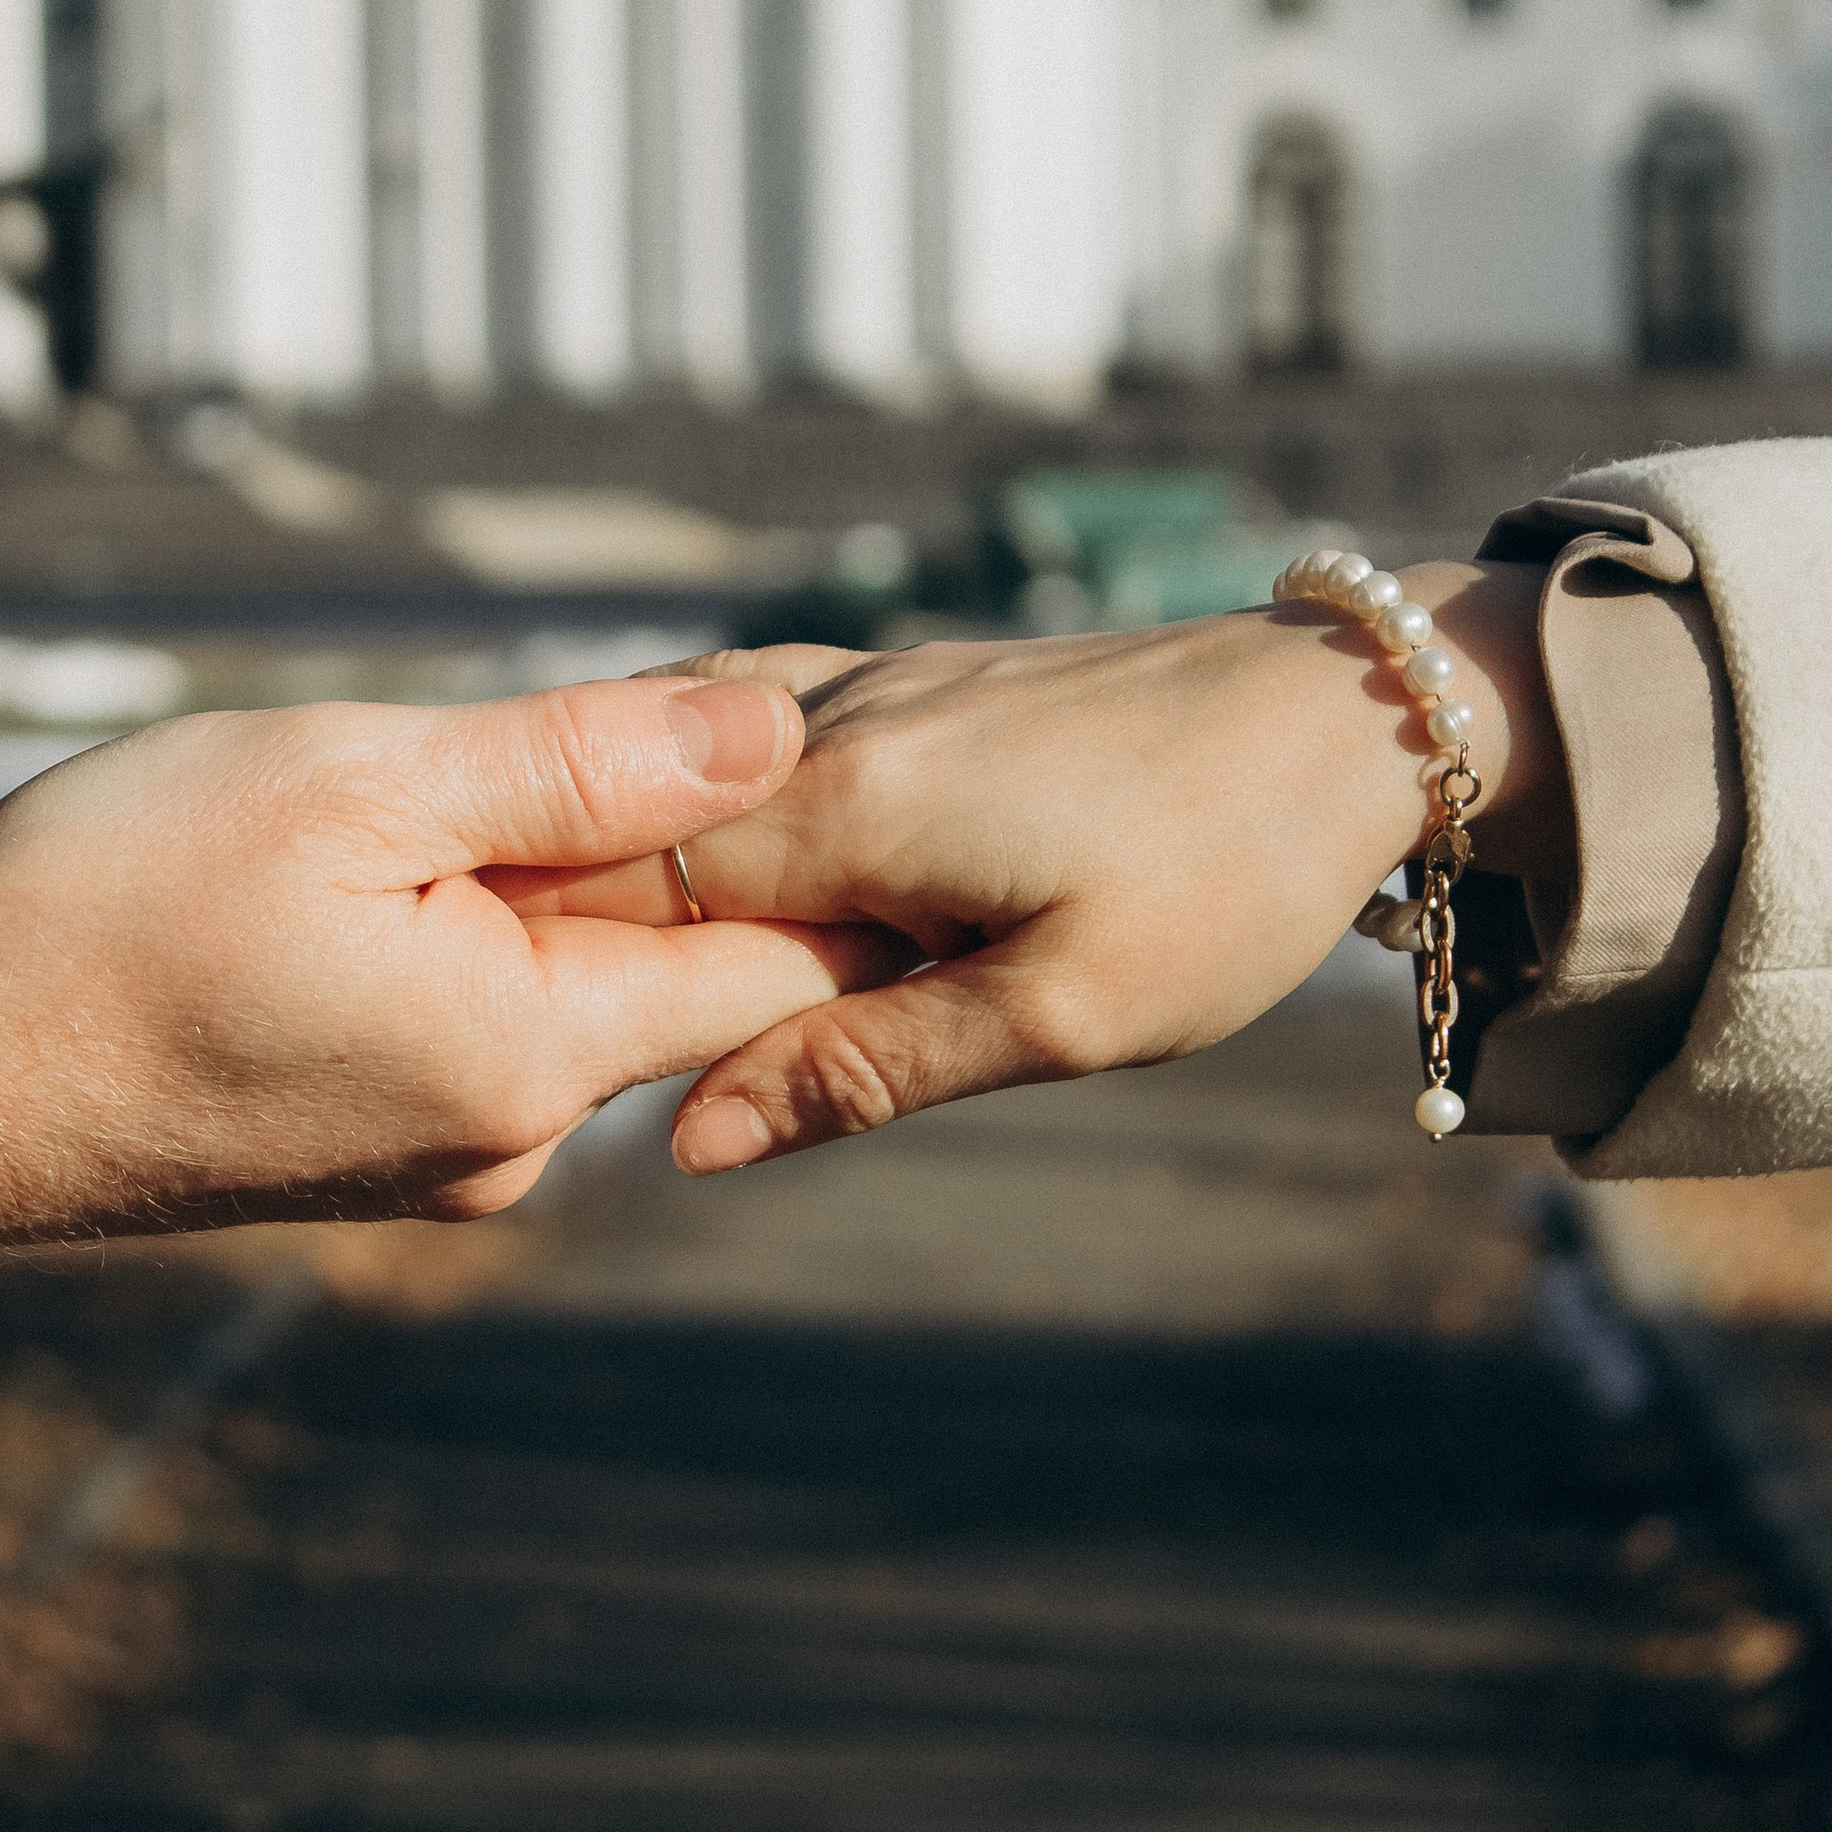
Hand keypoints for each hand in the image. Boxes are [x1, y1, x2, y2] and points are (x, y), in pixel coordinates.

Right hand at [0, 676, 894, 1281]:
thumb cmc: (99, 912)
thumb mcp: (347, 782)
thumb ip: (573, 762)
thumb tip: (773, 732)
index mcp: (530, 1046)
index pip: (777, 955)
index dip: (831, 840)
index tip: (865, 734)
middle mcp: (513, 1136)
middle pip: (682, 967)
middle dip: (684, 839)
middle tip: (659, 705)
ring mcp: (441, 1159)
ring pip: (574, 986)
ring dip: (559, 878)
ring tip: (467, 777)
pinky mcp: (371, 1155)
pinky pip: (485, 1023)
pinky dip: (476, 933)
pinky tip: (382, 868)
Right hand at [490, 563, 1565, 1171]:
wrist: (1358, 711)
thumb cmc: (1227, 877)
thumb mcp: (1064, 1014)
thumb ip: (864, 1069)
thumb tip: (686, 1142)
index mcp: (842, 812)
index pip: (619, 894)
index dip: (542, 972)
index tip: (472, 1040)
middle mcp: (829, 732)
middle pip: (635, 838)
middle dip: (568, 927)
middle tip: (495, 1021)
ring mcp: (870, 694)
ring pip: (689, 790)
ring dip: (638, 873)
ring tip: (581, 968)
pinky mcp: (915, 688)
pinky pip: (761, 747)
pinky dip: (711, 812)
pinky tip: (700, 865)